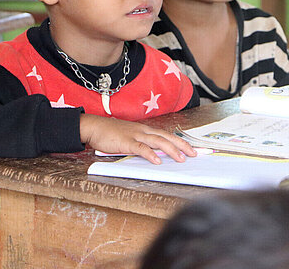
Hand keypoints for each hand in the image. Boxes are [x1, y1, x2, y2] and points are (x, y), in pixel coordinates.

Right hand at [79, 114, 196, 163]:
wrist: (95, 127)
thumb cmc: (111, 133)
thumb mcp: (130, 137)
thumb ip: (142, 144)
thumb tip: (155, 154)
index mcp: (145, 130)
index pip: (167, 134)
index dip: (180, 141)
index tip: (191, 148)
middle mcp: (144, 131)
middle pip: (167, 136)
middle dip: (182, 145)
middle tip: (193, 153)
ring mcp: (135, 135)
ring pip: (158, 141)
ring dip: (171, 150)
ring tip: (181, 159)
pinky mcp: (126, 142)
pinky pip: (141, 148)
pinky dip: (150, 154)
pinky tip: (157, 161)